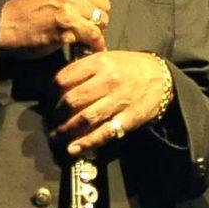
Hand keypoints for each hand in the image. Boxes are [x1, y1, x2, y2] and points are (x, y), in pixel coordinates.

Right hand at [0, 0, 112, 58]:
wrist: (9, 25)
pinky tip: (89, 45)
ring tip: (82, 32)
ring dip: (95, 30)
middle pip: (104, 4)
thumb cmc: (30, 8)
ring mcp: (69, 4)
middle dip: (97, 16)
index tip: (89, 6)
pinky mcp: (68, 24)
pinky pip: (95, 34)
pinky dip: (94, 43)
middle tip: (83, 22)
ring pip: (102, 20)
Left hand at [54, 51, 172, 156]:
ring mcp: (119, 100)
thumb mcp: (108, 58)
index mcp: (99, 62)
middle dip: (55, 115)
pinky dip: (87, 143)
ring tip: (57, 138)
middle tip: (51, 122)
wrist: (163, 78)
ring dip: (66, 131)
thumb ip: (84, 69)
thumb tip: (57, 86)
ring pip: (84, 118)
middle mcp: (108, 80)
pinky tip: (74, 149)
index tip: (46, 103)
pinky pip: (104, 132)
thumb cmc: (132, 68)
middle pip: (71, 100)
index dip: (49, 94)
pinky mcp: (129, 118)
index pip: (63, 79)